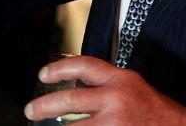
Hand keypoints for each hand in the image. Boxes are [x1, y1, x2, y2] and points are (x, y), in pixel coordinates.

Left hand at [24, 55, 185, 124]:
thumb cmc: (154, 109)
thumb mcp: (130, 85)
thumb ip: (104, 83)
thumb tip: (72, 85)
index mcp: (119, 79)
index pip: (83, 65)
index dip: (59, 68)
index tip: (43, 75)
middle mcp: (116, 99)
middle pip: (69, 99)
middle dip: (44, 106)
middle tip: (31, 111)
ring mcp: (115, 123)